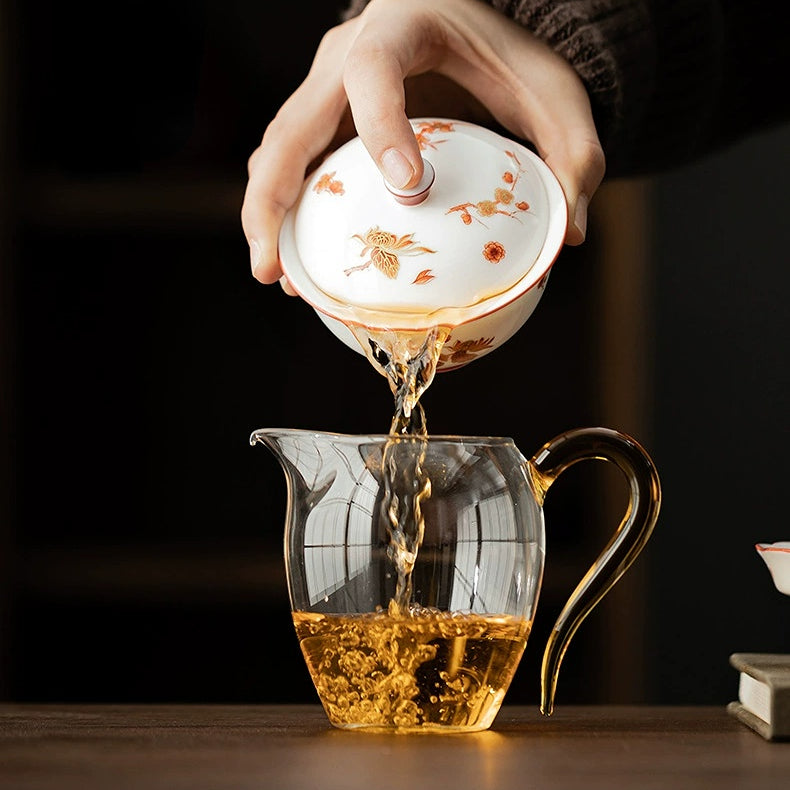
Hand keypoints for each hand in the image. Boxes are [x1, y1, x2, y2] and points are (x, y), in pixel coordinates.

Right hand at [242, 0, 604, 289]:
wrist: (464, 24)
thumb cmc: (502, 52)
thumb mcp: (551, 89)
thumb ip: (573, 149)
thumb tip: (568, 231)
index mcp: (400, 26)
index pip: (373, 70)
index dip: (381, 126)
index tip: (408, 186)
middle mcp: (345, 55)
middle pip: (289, 126)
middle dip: (274, 198)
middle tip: (272, 268)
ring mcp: (326, 88)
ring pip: (278, 150)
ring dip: (267, 214)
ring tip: (278, 276)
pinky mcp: (326, 120)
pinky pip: (295, 165)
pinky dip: (290, 213)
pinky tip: (300, 262)